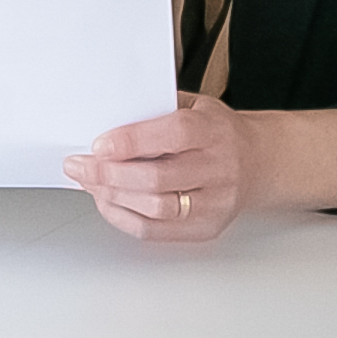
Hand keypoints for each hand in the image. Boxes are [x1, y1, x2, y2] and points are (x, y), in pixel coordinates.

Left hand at [64, 93, 250, 241]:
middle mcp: (217, 169)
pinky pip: (156, 232)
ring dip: (113, 197)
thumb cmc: (215, 131)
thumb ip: (155, 110)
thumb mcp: (193, 105)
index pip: (171, 137)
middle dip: (109, 175)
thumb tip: (104, 117)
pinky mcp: (207, 228)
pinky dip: (124, 218)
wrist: (257, 161)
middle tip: (80, 166)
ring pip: (155, 209)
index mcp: (212, 132)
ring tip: (90, 183)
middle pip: (157, 179)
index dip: (130, 142)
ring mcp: (215, 203)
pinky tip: (108, 202)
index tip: (98, 145)